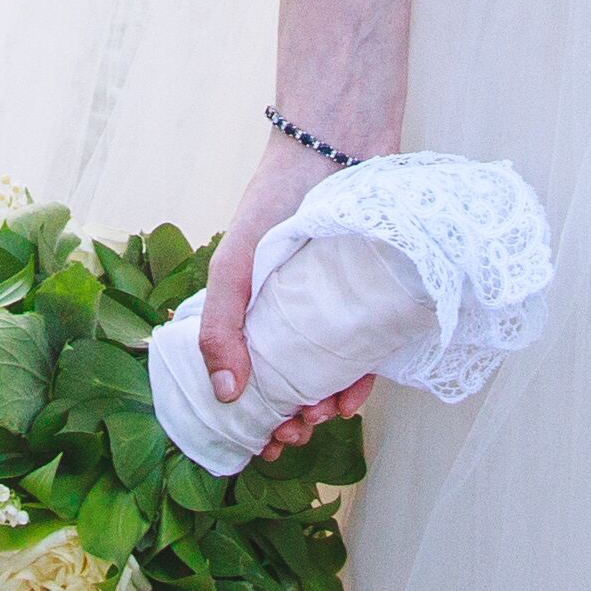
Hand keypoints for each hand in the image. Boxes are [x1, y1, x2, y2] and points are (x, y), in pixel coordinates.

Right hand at [195, 130, 372, 459]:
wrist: (339, 148)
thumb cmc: (276, 200)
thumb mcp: (235, 263)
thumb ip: (222, 325)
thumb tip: (225, 394)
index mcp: (251, 307)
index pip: (245, 371)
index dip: (248, 413)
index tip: (257, 442)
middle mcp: (290, 313)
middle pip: (287, 382)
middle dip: (287, 419)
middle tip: (291, 434)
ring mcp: (331, 309)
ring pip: (326, 375)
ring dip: (322, 408)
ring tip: (320, 418)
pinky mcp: (368, 302)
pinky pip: (365, 355)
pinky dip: (358, 384)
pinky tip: (351, 398)